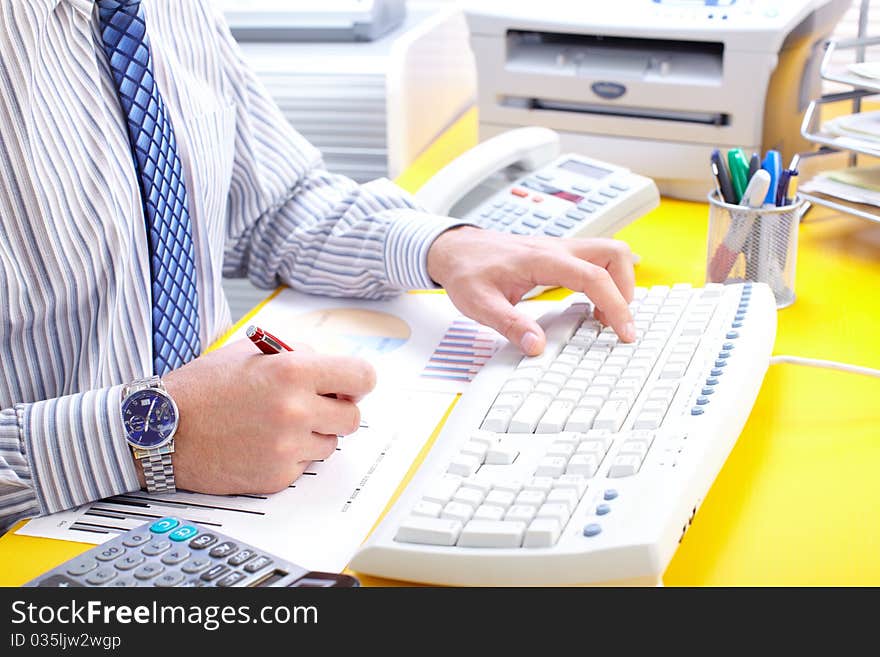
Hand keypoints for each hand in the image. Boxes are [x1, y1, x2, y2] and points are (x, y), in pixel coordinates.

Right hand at [141, 339, 375, 494]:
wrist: (159, 430)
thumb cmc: (203, 387)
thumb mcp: (252, 351)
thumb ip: (299, 354)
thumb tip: (334, 369)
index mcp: (293, 371)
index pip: (362, 377)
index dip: (358, 381)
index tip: (350, 385)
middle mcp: (295, 410)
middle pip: (352, 417)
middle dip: (336, 410)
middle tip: (311, 405)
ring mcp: (287, 447)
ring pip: (330, 443)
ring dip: (313, 434)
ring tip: (277, 424)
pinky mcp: (277, 476)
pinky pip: (304, 464)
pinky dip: (290, 455)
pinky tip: (261, 443)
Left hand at [426, 227, 635, 355]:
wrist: (454, 248)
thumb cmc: (466, 271)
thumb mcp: (479, 304)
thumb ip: (509, 325)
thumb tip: (536, 347)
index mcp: (541, 259)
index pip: (594, 276)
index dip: (615, 305)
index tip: (624, 331)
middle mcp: (557, 248)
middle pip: (615, 253)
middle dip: (626, 288)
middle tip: (615, 322)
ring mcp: (560, 249)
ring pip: (609, 253)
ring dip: (618, 283)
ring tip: (603, 316)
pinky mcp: (559, 255)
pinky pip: (596, 260)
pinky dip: (605, 281)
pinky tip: (591, 305)